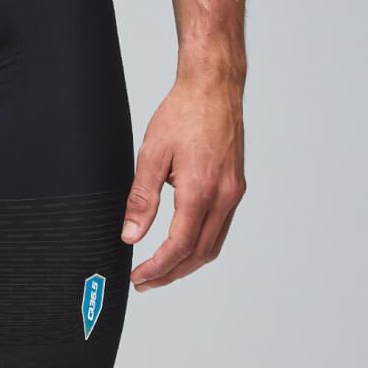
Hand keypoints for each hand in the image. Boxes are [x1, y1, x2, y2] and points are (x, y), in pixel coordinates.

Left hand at [120, 74, 244, 290]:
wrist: (214, 86)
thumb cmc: (183, 112)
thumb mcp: (152, 153)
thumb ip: (141, 198)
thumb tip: (130, 235)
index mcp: (201, 189)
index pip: (179, 246)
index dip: (157, 267)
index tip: (138, 278)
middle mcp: (224, 196)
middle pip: (200, 254)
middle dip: (171, 273)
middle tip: (145, 281)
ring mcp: (234, 192)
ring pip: (214, 244)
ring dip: (187, 263)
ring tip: (161, 268)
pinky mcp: (236, 186)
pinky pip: (221, 227)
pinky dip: (201, 243)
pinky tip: (183, 242)